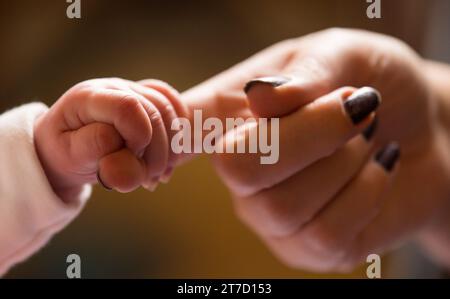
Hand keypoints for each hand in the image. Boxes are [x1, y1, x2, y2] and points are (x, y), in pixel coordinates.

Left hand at [34, 78, 186, 199]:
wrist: (66, 146)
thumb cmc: (67, 153)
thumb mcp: (72, 159)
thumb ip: (97, 155)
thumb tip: (128, 158)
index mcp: (88, 97)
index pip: (128, 107)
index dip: (139, 136)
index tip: (130, 159)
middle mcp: (112, 86)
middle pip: (154, 109)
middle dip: (158, 150)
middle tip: (146, 177)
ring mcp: (131, 88)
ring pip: (168, 109)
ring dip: (170, 147)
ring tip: (155, 173)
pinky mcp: (145, 96)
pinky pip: (173, 105)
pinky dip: (178, 132)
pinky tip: (169, 156)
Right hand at [184, 28, 449, 271]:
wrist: (420, 128)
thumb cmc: (370, 84)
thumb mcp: (343, 55)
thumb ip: (303, 73)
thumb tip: (262, 97)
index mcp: (233, 115)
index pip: (178, 130)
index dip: (158, 137)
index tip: (146, 143)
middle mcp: (239, 170)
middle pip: (239, 168)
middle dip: (311, 134)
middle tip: (356, 106)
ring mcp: (269, 214)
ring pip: (286, 206)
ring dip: (346, 162)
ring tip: (366, 138)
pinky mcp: (307, 247)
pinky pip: (328, 233)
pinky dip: (367, 191)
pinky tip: (375, 169)